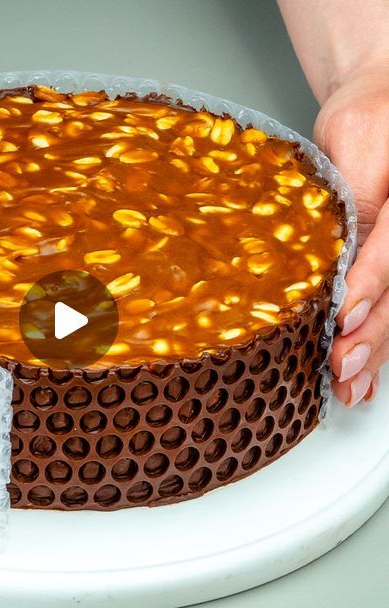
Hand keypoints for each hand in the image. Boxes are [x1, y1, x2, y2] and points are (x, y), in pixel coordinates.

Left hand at [313, 62, 388, 406]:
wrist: (382, 103)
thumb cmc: (370, 115)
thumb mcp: (356, 140)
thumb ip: (357, 198)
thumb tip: (343, 259)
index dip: (371, 284)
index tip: (346, 317)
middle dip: (374, 333)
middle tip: (342, 368)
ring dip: (378, 349)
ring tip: (350, 386)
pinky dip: (380, 336)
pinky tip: (365, 370)